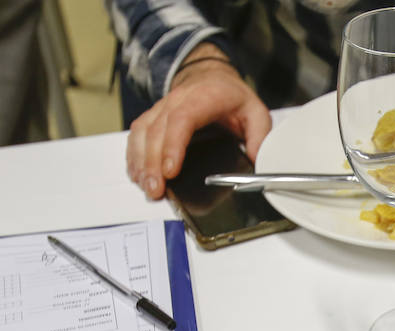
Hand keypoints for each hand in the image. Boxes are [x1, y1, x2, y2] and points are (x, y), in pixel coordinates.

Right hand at [126, 47, 271, 199]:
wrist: (211, 76)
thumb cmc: (231, 96)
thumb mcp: (256, 112)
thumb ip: (260, 137)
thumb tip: (256, 161)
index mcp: (205, 97)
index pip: (182, 120)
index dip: (173, 146)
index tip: (170, 170)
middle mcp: (178, 100)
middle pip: (157, 131)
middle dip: (153, 163)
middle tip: (156, 189)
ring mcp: (162, 107)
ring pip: (143, 132)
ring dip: (141, 161)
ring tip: (146, 186)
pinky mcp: (153, 117)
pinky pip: (137, 135)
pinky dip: (134, 155)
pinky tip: (137, 174)